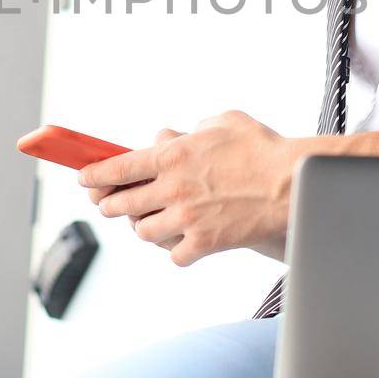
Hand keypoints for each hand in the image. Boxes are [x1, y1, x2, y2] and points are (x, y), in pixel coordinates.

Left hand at [77, 110, 295, 266]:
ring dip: (143, 226)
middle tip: (110, 203)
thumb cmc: (263, 147)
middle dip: (110, 204)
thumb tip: (171, 138)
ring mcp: (187, 220)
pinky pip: (175, 256)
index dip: (94, 176)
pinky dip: (176, 251)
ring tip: (149, 221)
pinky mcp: (205, 244)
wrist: (293, 183)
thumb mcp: (223, 121)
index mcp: (172, 156)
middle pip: (121, 204)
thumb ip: (191, 130)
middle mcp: (172, 190)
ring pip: (143, 232)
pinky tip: (182, 242)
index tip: (85, 179)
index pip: (116, 169)